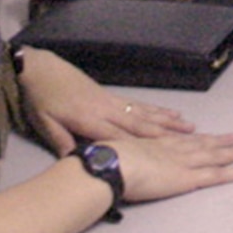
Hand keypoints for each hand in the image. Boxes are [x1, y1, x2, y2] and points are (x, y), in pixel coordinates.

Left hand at [15, 45, 196, 153]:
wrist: (42, 69)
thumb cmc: (41, 98)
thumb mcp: (45, 124)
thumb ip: (62, 142)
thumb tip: (76, 163)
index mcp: (89, 119)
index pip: (118, 137)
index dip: (140, 147)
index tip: (164, 156)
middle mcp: (107, 109)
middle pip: (140, 125)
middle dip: (166, 134)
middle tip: (190, 140)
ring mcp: (112, 101)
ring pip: (145, 113)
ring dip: (168, 121)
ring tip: (189, 126)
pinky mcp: (113, 96)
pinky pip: (140, 104)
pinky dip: (157, 109)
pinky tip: (170, 112)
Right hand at [107, 129, 232, 203]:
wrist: (112, 165)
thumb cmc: (105, 161)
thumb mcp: (111, 153)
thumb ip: (117, 159)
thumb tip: (108, 162)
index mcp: (155, 144)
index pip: (180, 141)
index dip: (195, 137)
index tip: (204, 134)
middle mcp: (174, 149)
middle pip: (202, 144)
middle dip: (219, 141)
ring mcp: (184, 162)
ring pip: (215, 156)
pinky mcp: (189, 178)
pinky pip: (219, 175)